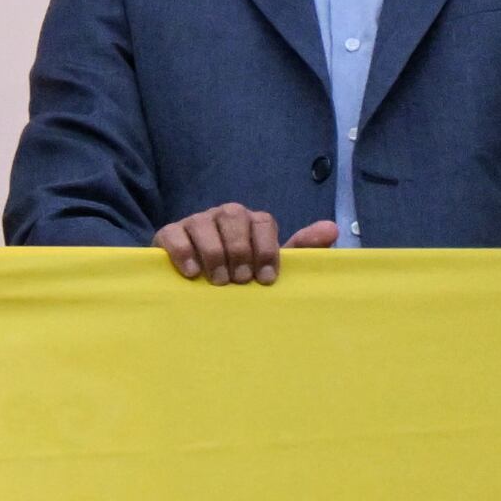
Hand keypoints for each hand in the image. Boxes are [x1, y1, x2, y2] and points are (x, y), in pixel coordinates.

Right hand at [157, 204, 333, 284]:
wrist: (196, 285)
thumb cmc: (239, 274)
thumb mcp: (271, 264)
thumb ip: (301, 248)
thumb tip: (333, 228)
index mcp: (251, 220)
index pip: (262, 221)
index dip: (266, 250)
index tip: (266, 279)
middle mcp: (224, 215)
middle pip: (234, 217)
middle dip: (240, 252)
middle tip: (240, 281)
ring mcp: (195, 221)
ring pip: (204, 224)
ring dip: (214, 255)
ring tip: (218, 282)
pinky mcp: (168, 233)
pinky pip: (174, 235)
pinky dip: (184, 253)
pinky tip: (192, 273)